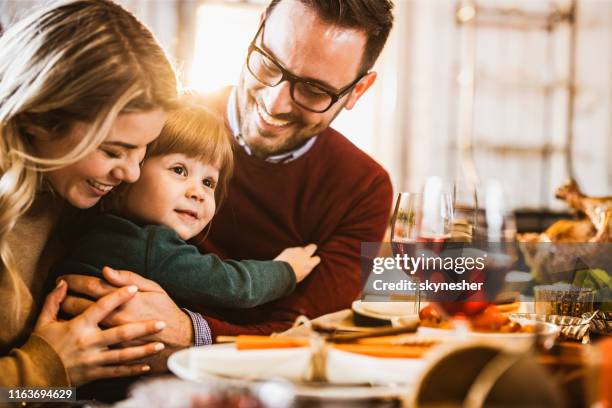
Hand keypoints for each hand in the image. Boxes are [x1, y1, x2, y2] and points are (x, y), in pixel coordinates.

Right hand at [34, 280, 165, 384]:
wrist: (33, 376)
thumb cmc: (41, 346)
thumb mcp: (43, 322)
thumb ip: (54, 301)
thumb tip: (63, 283)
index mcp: (78, 327)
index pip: (102, 307)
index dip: (118, 296)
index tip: (133, 289)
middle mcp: (88, 343)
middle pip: (120, 333)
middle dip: (143, 328)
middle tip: (161, 322)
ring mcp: (93, 360)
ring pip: (123, 355)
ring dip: (143, 350)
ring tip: (160, 345)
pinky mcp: (94, 374)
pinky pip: (116, 372)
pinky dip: (132, 370)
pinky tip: (147, 366)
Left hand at [59, 268, 193, 349]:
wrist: (179, 339)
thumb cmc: (166, 310)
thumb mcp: (153, 287)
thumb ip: (128, 277)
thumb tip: (105, 269)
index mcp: (124, 298)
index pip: (91, 285)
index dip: (74, 280)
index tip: (63, 276)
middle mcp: (114, 315)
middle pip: (80, 304)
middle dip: (64, 296)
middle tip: (56, 290)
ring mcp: (112, 334)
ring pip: (81, 323)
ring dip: (66, 314)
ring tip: (57, 308)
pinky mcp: (113, 347)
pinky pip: (88, 338)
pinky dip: (78, 332)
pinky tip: (70, 328)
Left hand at [274, 243, 320, 281]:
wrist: (279, 273)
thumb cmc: (291, 277)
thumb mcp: (302, 275)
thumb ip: (307, 268)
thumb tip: (308, 265)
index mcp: (309, 263)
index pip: (317, 258)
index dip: (315, 259)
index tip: (312, 261)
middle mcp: (304, 255)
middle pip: (313, 246)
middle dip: (312, 248)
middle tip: (310, 251)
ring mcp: (296, 250)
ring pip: (301, 248)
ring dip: (299, 251)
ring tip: (294, 258)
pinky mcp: (289, 249)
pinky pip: (292, 249)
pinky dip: (291, 253)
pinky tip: (287, 258)